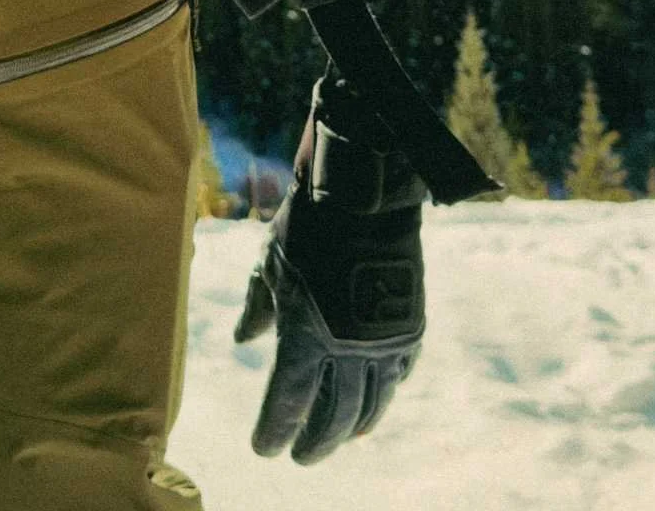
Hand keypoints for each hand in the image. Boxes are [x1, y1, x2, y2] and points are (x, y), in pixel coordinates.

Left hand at [232, 91, 426, 463]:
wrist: (366, 198)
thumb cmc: (307, 228)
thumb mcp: (270, 267)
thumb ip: (257, 309)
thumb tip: (244, 339)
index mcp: (304, 339)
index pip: (286, 405)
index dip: (274, 432)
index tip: (264, 449)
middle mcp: (347, 352)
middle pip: (330, 418)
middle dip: (314, 442)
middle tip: (301, 457)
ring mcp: (383, 343)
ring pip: (369, 404)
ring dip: (351, 427)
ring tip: (338, 439)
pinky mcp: (409, 329)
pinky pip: (396, 375)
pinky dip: (382, 393)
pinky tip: (373, 402)